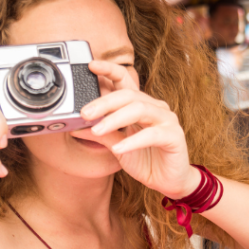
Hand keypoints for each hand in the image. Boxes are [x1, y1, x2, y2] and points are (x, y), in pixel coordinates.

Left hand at [75, 61, 199, 198]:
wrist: (169, 182)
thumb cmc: (146, 161)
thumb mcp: (117, 147)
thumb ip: (100, 135)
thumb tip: (74, 127)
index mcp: (140, 105)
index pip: (125, 81)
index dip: (110, 70)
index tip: (91, 65)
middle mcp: (155, 108)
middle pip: (128, 95)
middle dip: (104, 102)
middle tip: (84, 113)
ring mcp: (167, 120)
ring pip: (139, 109)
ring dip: (115, 119)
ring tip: (98, 130)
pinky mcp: (174, 136)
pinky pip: (151, 134)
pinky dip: (133, 141)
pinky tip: (119, 148)